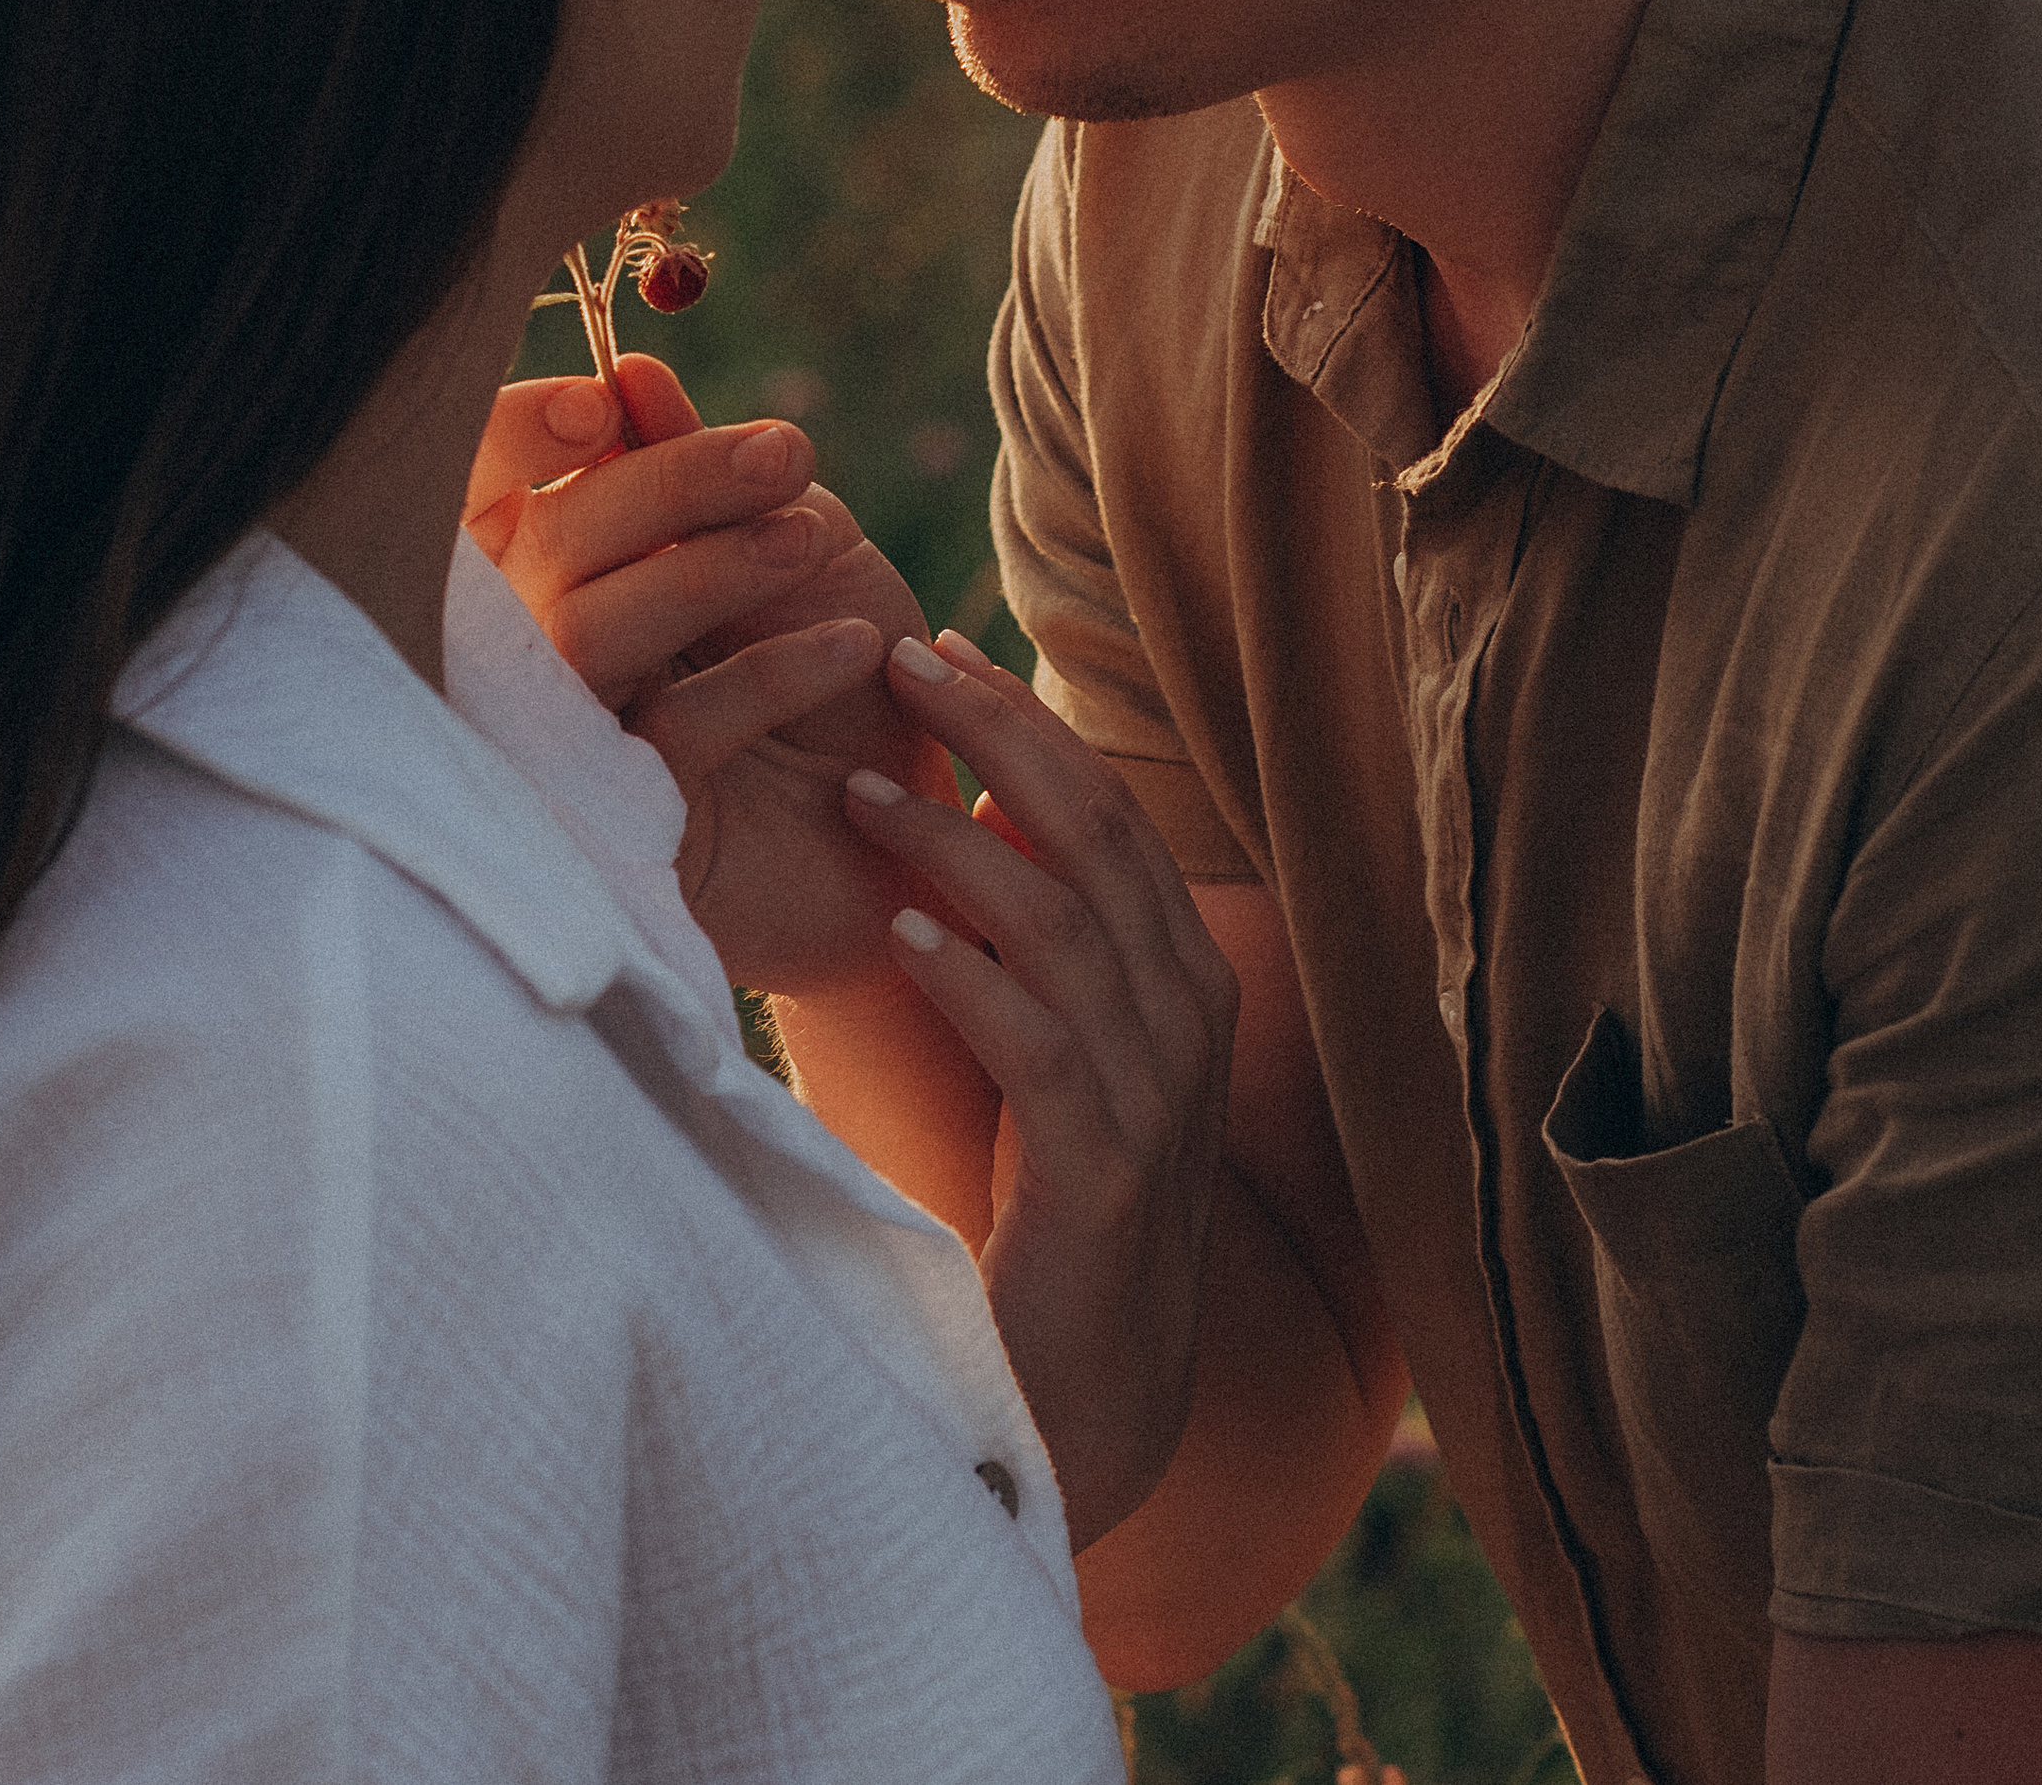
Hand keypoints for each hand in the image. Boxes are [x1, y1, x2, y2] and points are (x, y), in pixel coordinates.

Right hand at [466, 362, 953, 986]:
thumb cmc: (847, 676)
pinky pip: (669, 733)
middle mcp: (539, 660)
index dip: (514, 438)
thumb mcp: (798, 544)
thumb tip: (631, 375)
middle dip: (660, 487)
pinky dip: (768, 672)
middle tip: (783, 454)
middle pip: (539, 550)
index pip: (486, 492)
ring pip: (580, 637)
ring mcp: (572, 750)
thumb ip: (707, 466)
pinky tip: (855, 646)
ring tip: (809, 540)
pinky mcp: (627, 831)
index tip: (604, 401)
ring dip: (702, 573)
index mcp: (564, 573)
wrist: (918, 834)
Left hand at [838, 631, 1238, 1549]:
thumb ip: (1020, 941)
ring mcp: (1154, 1092)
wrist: (1089, 1393)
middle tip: (895, 661)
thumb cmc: (1040, 1200)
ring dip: (952, 843)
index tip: (931, 647)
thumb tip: (939, 815)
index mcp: (1176, 969)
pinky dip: (967, 972)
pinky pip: (1038, 1041)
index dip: (1022, 718)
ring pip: (1059, 921)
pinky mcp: (1100, 1170)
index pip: (1104, 806)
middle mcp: (1184, 1013)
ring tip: (858, 791)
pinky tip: (896, 928)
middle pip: (1094, 831)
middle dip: (995, 734)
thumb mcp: (1043, 1045)